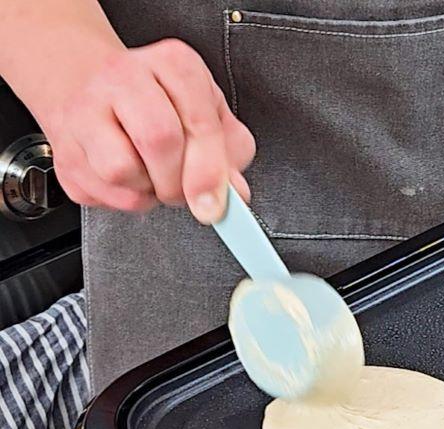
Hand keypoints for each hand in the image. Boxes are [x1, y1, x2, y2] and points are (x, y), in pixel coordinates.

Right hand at [42, 38, 254, 222]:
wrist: (89, 86)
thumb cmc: (159, 102)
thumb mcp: (208, 114)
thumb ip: (230, 152)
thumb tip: (235, 194)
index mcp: (171, 63)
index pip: (198, 121)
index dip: (210, 171)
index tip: (215, 203)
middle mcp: (123, 78)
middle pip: (158, 141)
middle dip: (178, 183)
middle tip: (182, 189)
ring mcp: (84, 110)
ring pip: (121, 170)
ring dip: (147, 191)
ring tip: (151, 176)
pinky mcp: (61, 148)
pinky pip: (97, 192)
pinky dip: (121, 199)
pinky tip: (128, 179)